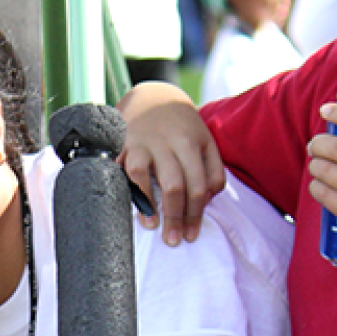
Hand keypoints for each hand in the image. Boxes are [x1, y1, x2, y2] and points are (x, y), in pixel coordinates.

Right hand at [116, 82, 224, 245]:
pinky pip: (124, 169)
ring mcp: (143, 142)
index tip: (192, 234)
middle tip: (174, 240)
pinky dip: (128, 189)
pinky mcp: (123, 142)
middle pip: (175, 186)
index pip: (198, 186)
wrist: (153, 95)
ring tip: (153, 227)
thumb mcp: (206, 142)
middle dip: (176, 217)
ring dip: (150, 205)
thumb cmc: (182, 126)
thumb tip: (208, 200)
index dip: (196, 214)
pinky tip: (132, 206)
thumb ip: (213, 170)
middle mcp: (168, 142)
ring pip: (147, 177)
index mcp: (192, 143)